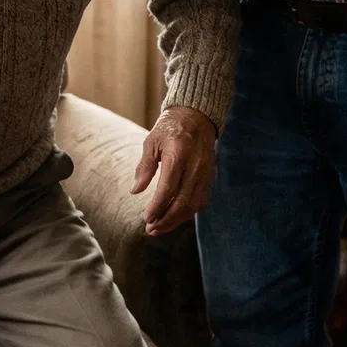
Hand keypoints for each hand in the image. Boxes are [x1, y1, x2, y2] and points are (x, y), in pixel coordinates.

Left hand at [132, 106, 217, 236]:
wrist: (197, 116)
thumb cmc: (170, 128)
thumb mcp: (152, 142)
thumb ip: (145, 167)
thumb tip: (135, 191)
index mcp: (178, 155)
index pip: (168, 189)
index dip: (157, 207)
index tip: (146, 218)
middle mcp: (195, 166)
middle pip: (182, 202)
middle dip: (166, 219)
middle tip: (151, 229)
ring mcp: (205, 172)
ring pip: (194, 205)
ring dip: (177, 220)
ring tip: (160, 228)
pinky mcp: (210, 177)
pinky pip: (201, 201)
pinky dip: (188, 213)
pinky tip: (175, 218)